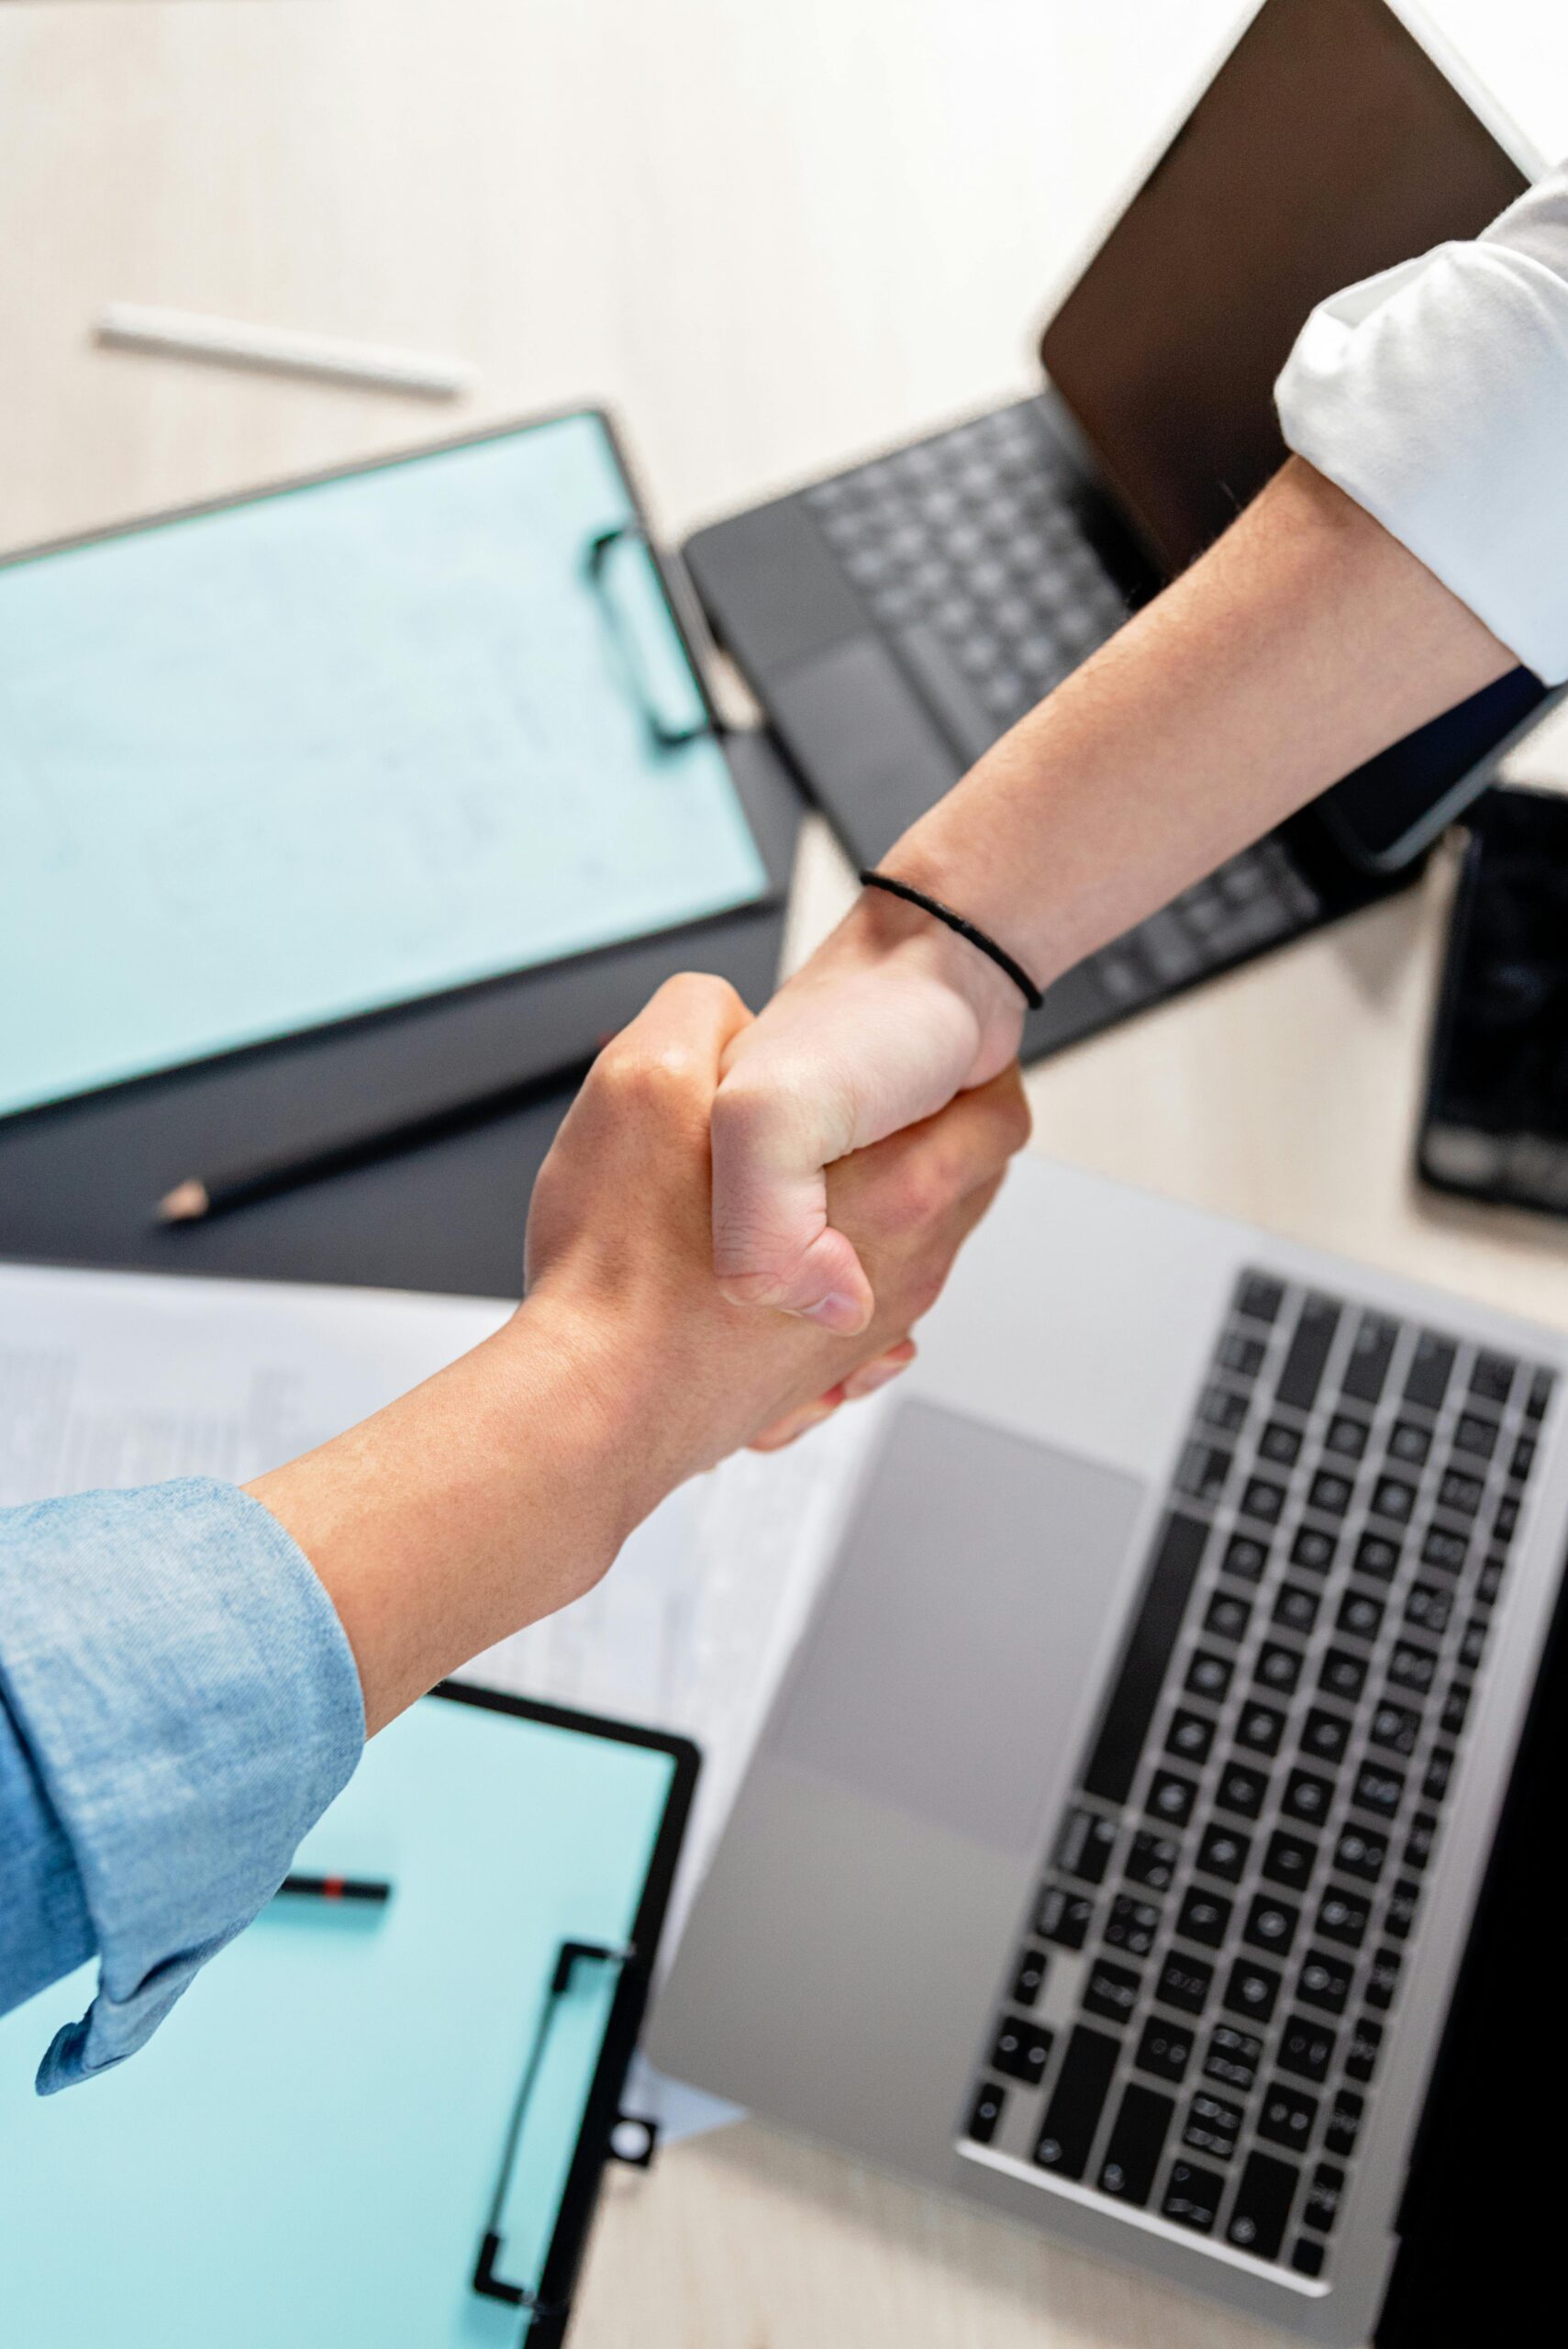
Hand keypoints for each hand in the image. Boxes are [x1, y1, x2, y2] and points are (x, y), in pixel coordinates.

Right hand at [526, 969, 1029, 1473]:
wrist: (590, 1409)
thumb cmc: (621, 1268)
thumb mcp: (648, 1080)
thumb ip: (701, 1017)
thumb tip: (729, 1013)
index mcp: (896, 1188)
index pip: (994, 1113)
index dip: (958, 1072)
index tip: (912, 1060)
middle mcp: (899, 1269)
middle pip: (961, 1187)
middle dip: (922, 1144)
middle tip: (864, 1113)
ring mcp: (862, 1333)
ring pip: (909, 1255)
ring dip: (870, 1218)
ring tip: (809, 1188)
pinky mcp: (819, 1379)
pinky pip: (857, 1322)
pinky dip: (831, 1291)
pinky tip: (781, 1270)